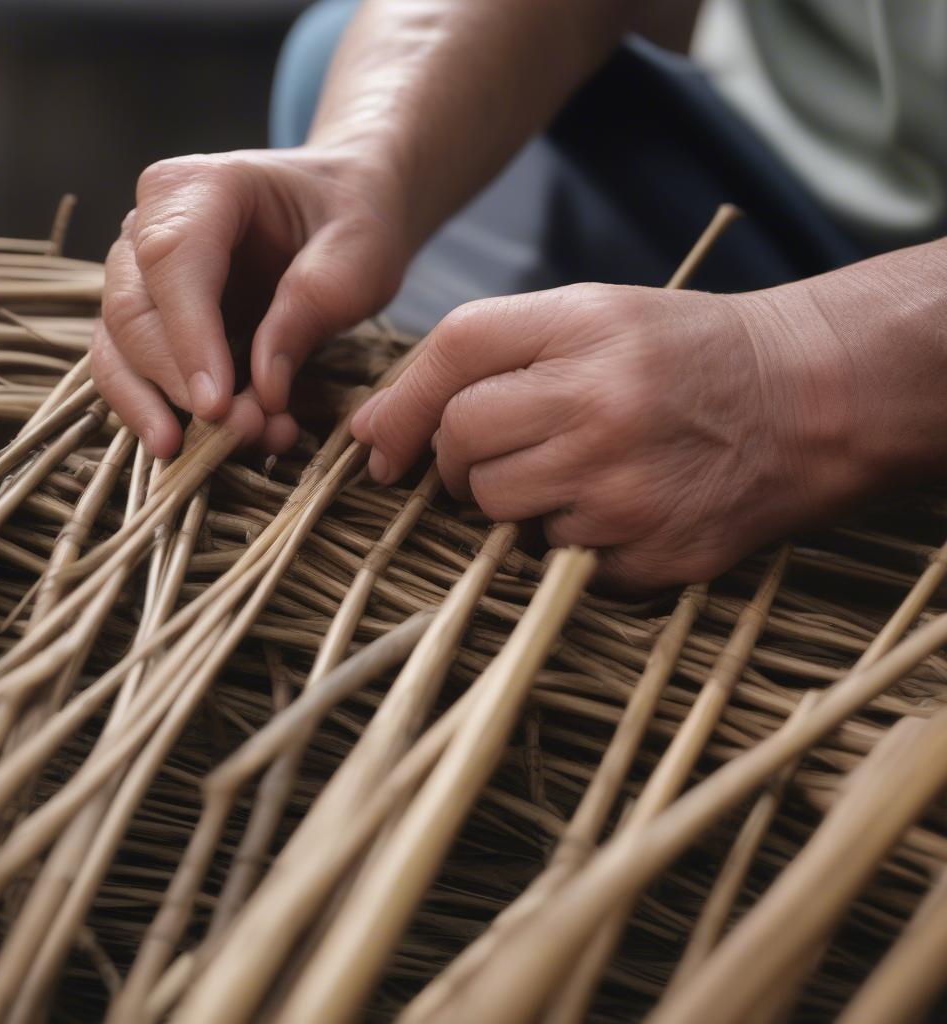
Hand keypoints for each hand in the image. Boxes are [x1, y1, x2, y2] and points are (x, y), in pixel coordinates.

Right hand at [92, 146, 408, 456]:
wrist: (345, 207)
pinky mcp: (151, 320)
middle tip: (246, 432)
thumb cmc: (352, 218)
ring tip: (240, 445)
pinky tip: (223, 444)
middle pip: (132, 314)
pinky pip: (133, 373)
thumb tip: (265, 390)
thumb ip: (310, 308)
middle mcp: (148, 225)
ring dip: (169, 412)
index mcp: (197, 188)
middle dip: (180, 387)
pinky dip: (169, 415)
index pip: (171, 262)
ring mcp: (141, 274)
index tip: (216, 406)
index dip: (188, 340)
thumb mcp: (357, 255)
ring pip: (119, 352)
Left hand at [351, 282, 884, 589]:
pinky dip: (566, 543)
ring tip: (570, 475)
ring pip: (500, 514)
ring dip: (511, 503)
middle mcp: (603, 406)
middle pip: (463, 447)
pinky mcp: (653, 556)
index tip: (385, 446)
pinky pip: (556, 563)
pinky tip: (614, 509)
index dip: (403, 406)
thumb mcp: (591, 318)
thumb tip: (371, 431)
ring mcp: (628, 490)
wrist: (806, 401)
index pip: (454, 354)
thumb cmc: (679, 356)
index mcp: (586, 329)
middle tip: (497, 456)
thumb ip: (482, 355)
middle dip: (458, 462)